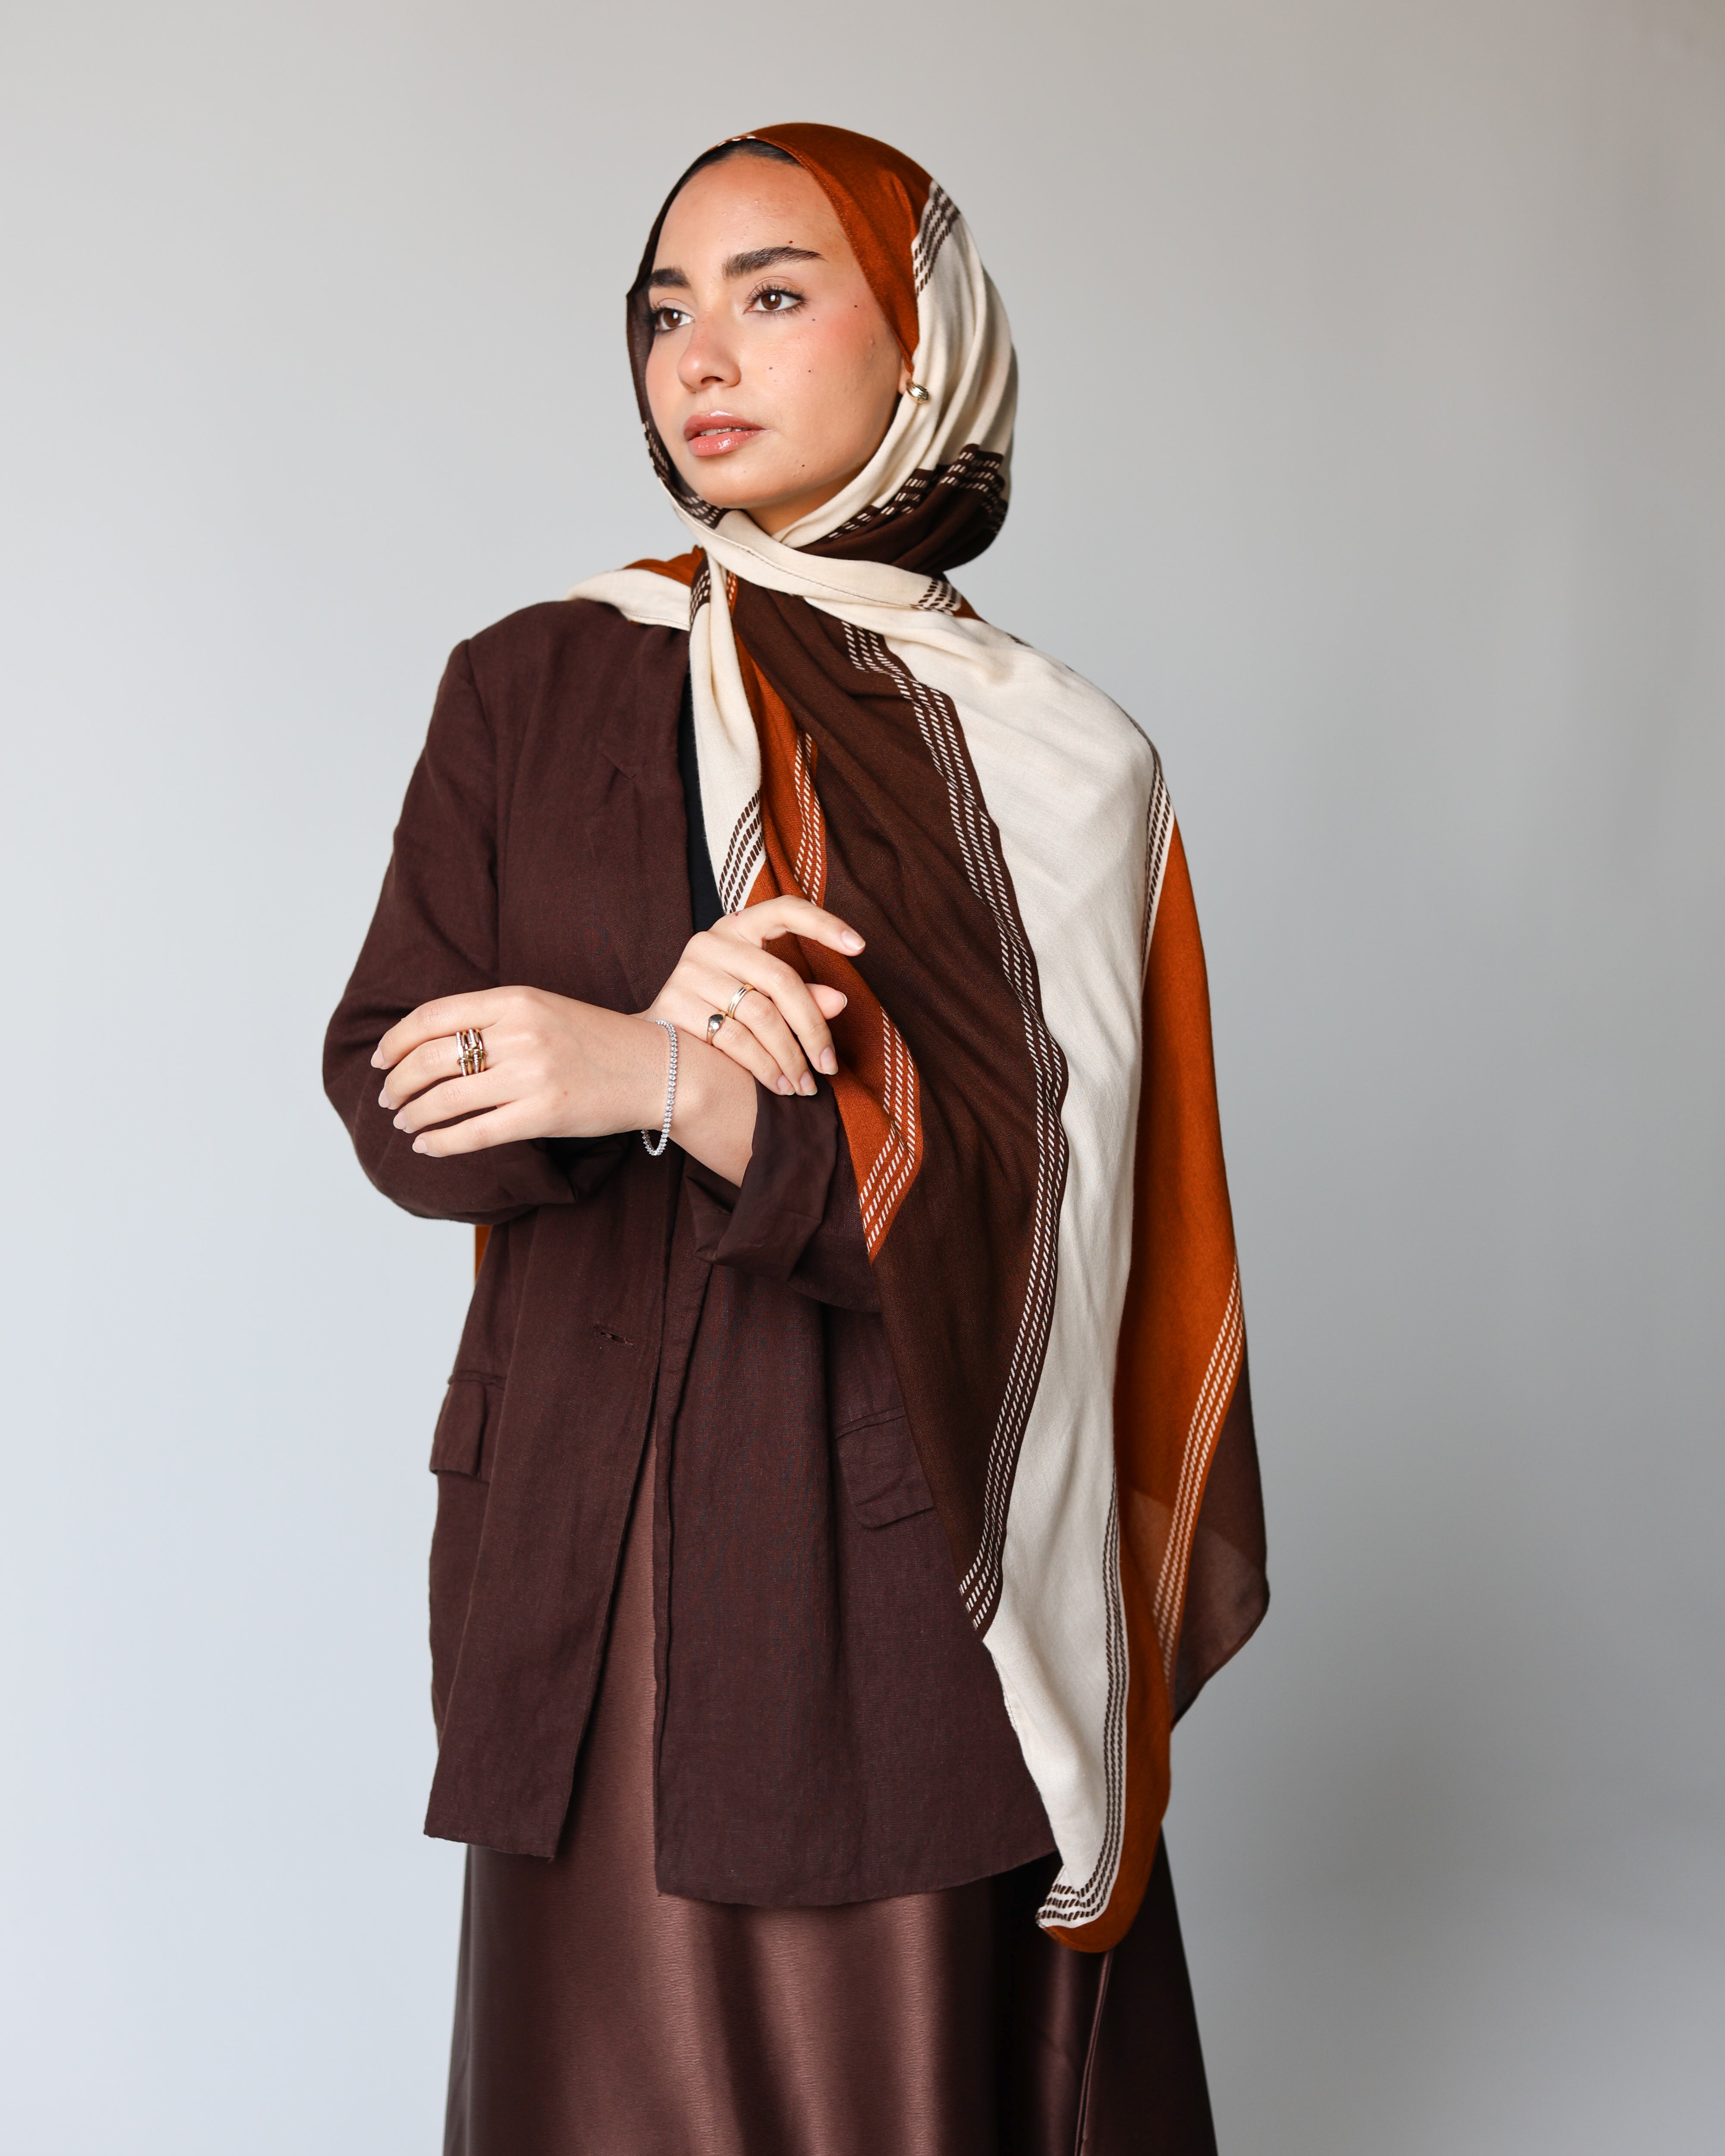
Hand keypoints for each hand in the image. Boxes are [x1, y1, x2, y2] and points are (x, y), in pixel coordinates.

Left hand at [372, 987, 663, 1155]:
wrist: (657, 1067)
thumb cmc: (595, 1039)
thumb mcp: (541, 1009)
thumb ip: (492, 1018)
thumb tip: (427, 1044)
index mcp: (516, 998)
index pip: (433, 1016)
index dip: (396, 1041)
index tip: (380, 1060)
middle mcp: (521, 1032)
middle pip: (431, 1058)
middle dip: (398, 1083)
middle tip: (388, 1098)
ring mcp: (534, 1074)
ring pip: (447, 1097)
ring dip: (415, 1114)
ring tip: (405, 1122)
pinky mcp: (546, 1113)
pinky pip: (476, 1132)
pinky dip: (442, 1142)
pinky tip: (428, 1146)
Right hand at [646, 896, 862, 1097]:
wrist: (653, 1046)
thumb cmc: (719, 1014)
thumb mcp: (761, 997)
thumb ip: (800, 996)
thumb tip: (839, 1001)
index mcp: (736, 927)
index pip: (784, 909)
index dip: (824, 924)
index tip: (861, 946)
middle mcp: (710, 942)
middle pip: (780, 980)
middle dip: (812, 1028)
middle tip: (830, 1065)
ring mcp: (689, 971)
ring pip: (760, 1015)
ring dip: (790, 1057)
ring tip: (806, 1085)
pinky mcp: (675, 1004)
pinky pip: (734, 1039)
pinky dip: (765, 1067)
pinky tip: (780, 1085)